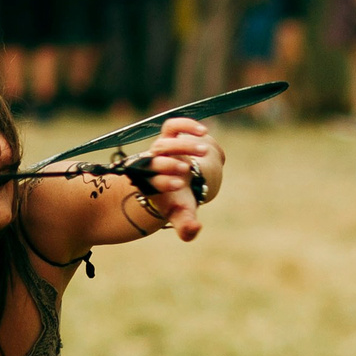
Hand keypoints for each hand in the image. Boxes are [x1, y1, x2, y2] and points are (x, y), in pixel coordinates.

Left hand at [128, 118, 222, 241]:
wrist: (182, 178)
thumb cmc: (180, 198)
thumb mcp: (182, 213)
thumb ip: (186, 225)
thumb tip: (194, 230)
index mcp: (152, 185)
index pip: (151, 181)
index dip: (163, 182)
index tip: (179, 185)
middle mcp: (152, 165)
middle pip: (154, 160)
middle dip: (169, 164)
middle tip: (186, 170)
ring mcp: (160, 148)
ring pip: (165, 142)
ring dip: (183, 145)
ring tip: (204, 151)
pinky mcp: (170, 134)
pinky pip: (173, 125)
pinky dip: (186, 125)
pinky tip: (203, 131)